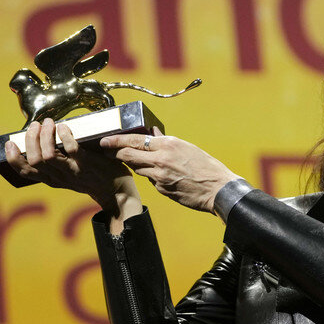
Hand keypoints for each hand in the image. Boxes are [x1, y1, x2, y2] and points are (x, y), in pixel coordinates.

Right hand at [5, 118, 140, 217]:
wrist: (115, 191)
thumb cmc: (90, 178)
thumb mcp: (67, 176)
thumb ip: (55, 164)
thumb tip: (42, 142)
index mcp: (51, 179)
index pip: (25, 172)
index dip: (13, 158)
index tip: (9, 143)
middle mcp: (59, 177)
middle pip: (34, 160)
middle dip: (31, 140)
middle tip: (35, 125)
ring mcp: (73, 171)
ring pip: (49, 156)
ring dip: (46, 136)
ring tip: (48, 122)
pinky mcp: (87, 164)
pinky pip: (72, 149)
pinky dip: (65, 136)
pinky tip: (64, 127)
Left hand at [100, 127, 239, 212]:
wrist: (218, 189)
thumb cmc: (207, 167)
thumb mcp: (187, 148)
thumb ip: (167, 142)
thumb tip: (154, 134)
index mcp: (168, 145)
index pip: (134, 140)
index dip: (116, 140)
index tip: (105, 140)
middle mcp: (160, 159)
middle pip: (127, 155)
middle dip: (114, 152)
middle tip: (106, 150)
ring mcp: (159, 176)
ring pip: (136, 168)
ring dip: (133, 164)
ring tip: (132, 161)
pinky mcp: (161, 189)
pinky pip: (150, 181)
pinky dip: (150, 176)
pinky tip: (159, 175)